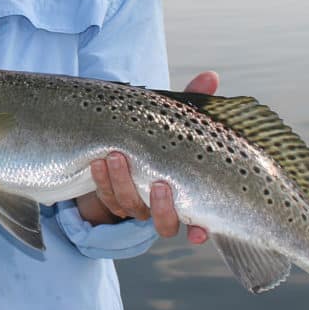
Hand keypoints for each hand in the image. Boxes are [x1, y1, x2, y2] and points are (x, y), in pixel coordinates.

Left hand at [76, 71, 218, 242]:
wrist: (114, 137)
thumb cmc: (157, 131)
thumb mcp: (176, 115)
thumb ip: (193, 99)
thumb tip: (211, 76)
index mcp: (185, 193)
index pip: (199, 223)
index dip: (201, 231)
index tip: (200, 232)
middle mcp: (161, 207)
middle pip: (164, 222)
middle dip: (162, 207)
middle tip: (160, 183)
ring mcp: (134, 204)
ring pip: (130, 207)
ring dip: (123, 185)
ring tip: (116, 156)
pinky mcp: (108, 198)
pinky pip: (104, 197)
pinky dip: (101, 181)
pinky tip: (97, 161)